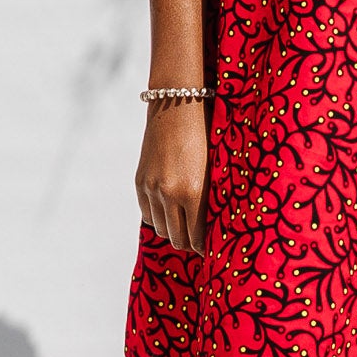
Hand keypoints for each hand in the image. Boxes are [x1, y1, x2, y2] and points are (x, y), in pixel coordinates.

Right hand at [135, 97, 212, 253]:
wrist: (177, 106)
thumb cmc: (207, 134)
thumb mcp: (215, 167)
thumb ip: (213, 197)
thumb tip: (216, 226)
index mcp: (194, 191)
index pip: (198, 236)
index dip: (205, 248)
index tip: (212, 250)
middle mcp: (170, 193)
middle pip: (177, 239)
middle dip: (190, 244)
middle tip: (200, 243)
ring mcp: (152, 188)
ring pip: (161, 229)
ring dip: (173, 232)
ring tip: (185, 228)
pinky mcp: (140, 182)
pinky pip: (148, 214)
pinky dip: (159, 218)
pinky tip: (171, 212)